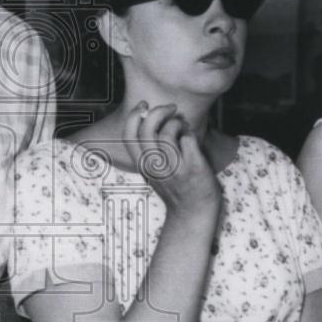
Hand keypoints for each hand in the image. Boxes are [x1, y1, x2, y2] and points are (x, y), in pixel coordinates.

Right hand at [123, 102, 220, 217]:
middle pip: (148, 130)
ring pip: (169, 132)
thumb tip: (153, 120)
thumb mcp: (155, 173)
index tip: (143, 106)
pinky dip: (191, 134)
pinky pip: (188, 139)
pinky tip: (192, 140)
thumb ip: (150, 153)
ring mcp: (174, 168)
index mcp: (143, 166)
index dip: (133, 116)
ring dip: (177, 123)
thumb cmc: (176, 190)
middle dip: (159, 111)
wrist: (194, 215)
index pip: (128, 136)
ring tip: (183, 127)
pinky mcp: (193, 168)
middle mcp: (156, 167)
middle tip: (171, 108)